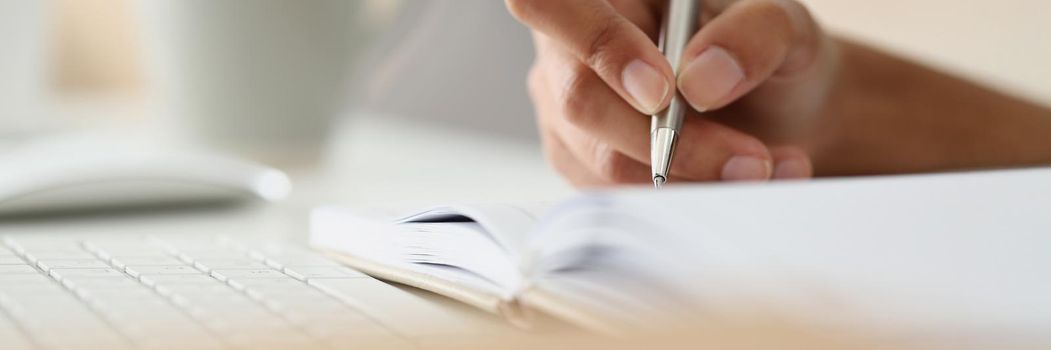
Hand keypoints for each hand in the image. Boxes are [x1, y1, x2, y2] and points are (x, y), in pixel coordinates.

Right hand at [507, 0, 837, 185]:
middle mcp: (568, 48)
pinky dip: (685, 197)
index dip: (599, 47)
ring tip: (760, 167)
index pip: (548, 3)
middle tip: (748, 157)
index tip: (663, 92)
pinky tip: (734, 180)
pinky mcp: (580, 162)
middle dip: (672, 142)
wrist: (770, 108)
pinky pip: (618, 195)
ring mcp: (564, 108)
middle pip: (579, 98)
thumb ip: (751, 37)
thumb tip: (702, 82)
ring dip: (690, 177)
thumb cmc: (759, 51)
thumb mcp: (781, 26)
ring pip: (602, 159)